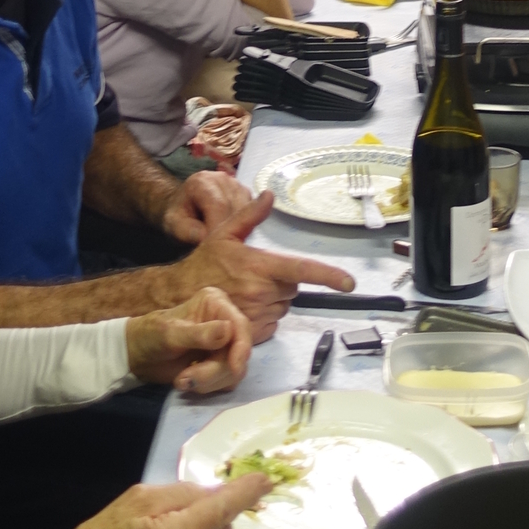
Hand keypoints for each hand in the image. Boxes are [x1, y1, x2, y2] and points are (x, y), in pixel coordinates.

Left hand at [125, 287, 252, 394]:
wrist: (139, 355)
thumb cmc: (151, 336)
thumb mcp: (171, 334)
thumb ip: (199, 334)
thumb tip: (228, 330)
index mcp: (216, 304)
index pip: (241, 325)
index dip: (241, 348)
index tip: (234, 368)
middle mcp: (225, 321)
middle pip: (238, 353)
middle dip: (214, 371)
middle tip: (186, 379)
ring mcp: (224, 344)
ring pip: (233, 370)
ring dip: (208, 381)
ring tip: (182, 381)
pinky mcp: (220, 363)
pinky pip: (226, 381)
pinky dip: (207, 386)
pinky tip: (187, 382)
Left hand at [160, 167, 256, 241]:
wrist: (183, 204)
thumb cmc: (179, 214)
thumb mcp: (174, 224)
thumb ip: (189, 231)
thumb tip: (208, 238)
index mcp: (202, 182)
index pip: (218, 206)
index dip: (220, 227)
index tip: (217, 248)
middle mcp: (222, 179)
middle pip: (234, 208)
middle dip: (230, 231)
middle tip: (224, 251)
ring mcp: (235, 184)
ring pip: (246, 210)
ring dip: (240, 228)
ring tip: (227, 242)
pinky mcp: (245, 192)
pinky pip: (253, 211)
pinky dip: (246, 224)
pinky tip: (234, 234)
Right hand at [163, 189, 355, 337]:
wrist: (180, 297)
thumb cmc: (204, 264)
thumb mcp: (223, 234)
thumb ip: (249, 215)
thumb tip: (268, 195)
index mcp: (260, 266)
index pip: (302, 270)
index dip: (328, 276)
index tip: (349, 283)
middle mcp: (262, 293)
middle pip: (293, 287)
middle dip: (281, 281)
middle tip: (255, 275)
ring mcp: (258, 315)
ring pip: (284, 305)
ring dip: (273, 298)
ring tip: (246, 291)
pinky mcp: (254, 332)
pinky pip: (274, 323)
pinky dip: (265, 315)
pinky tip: (246, 307)